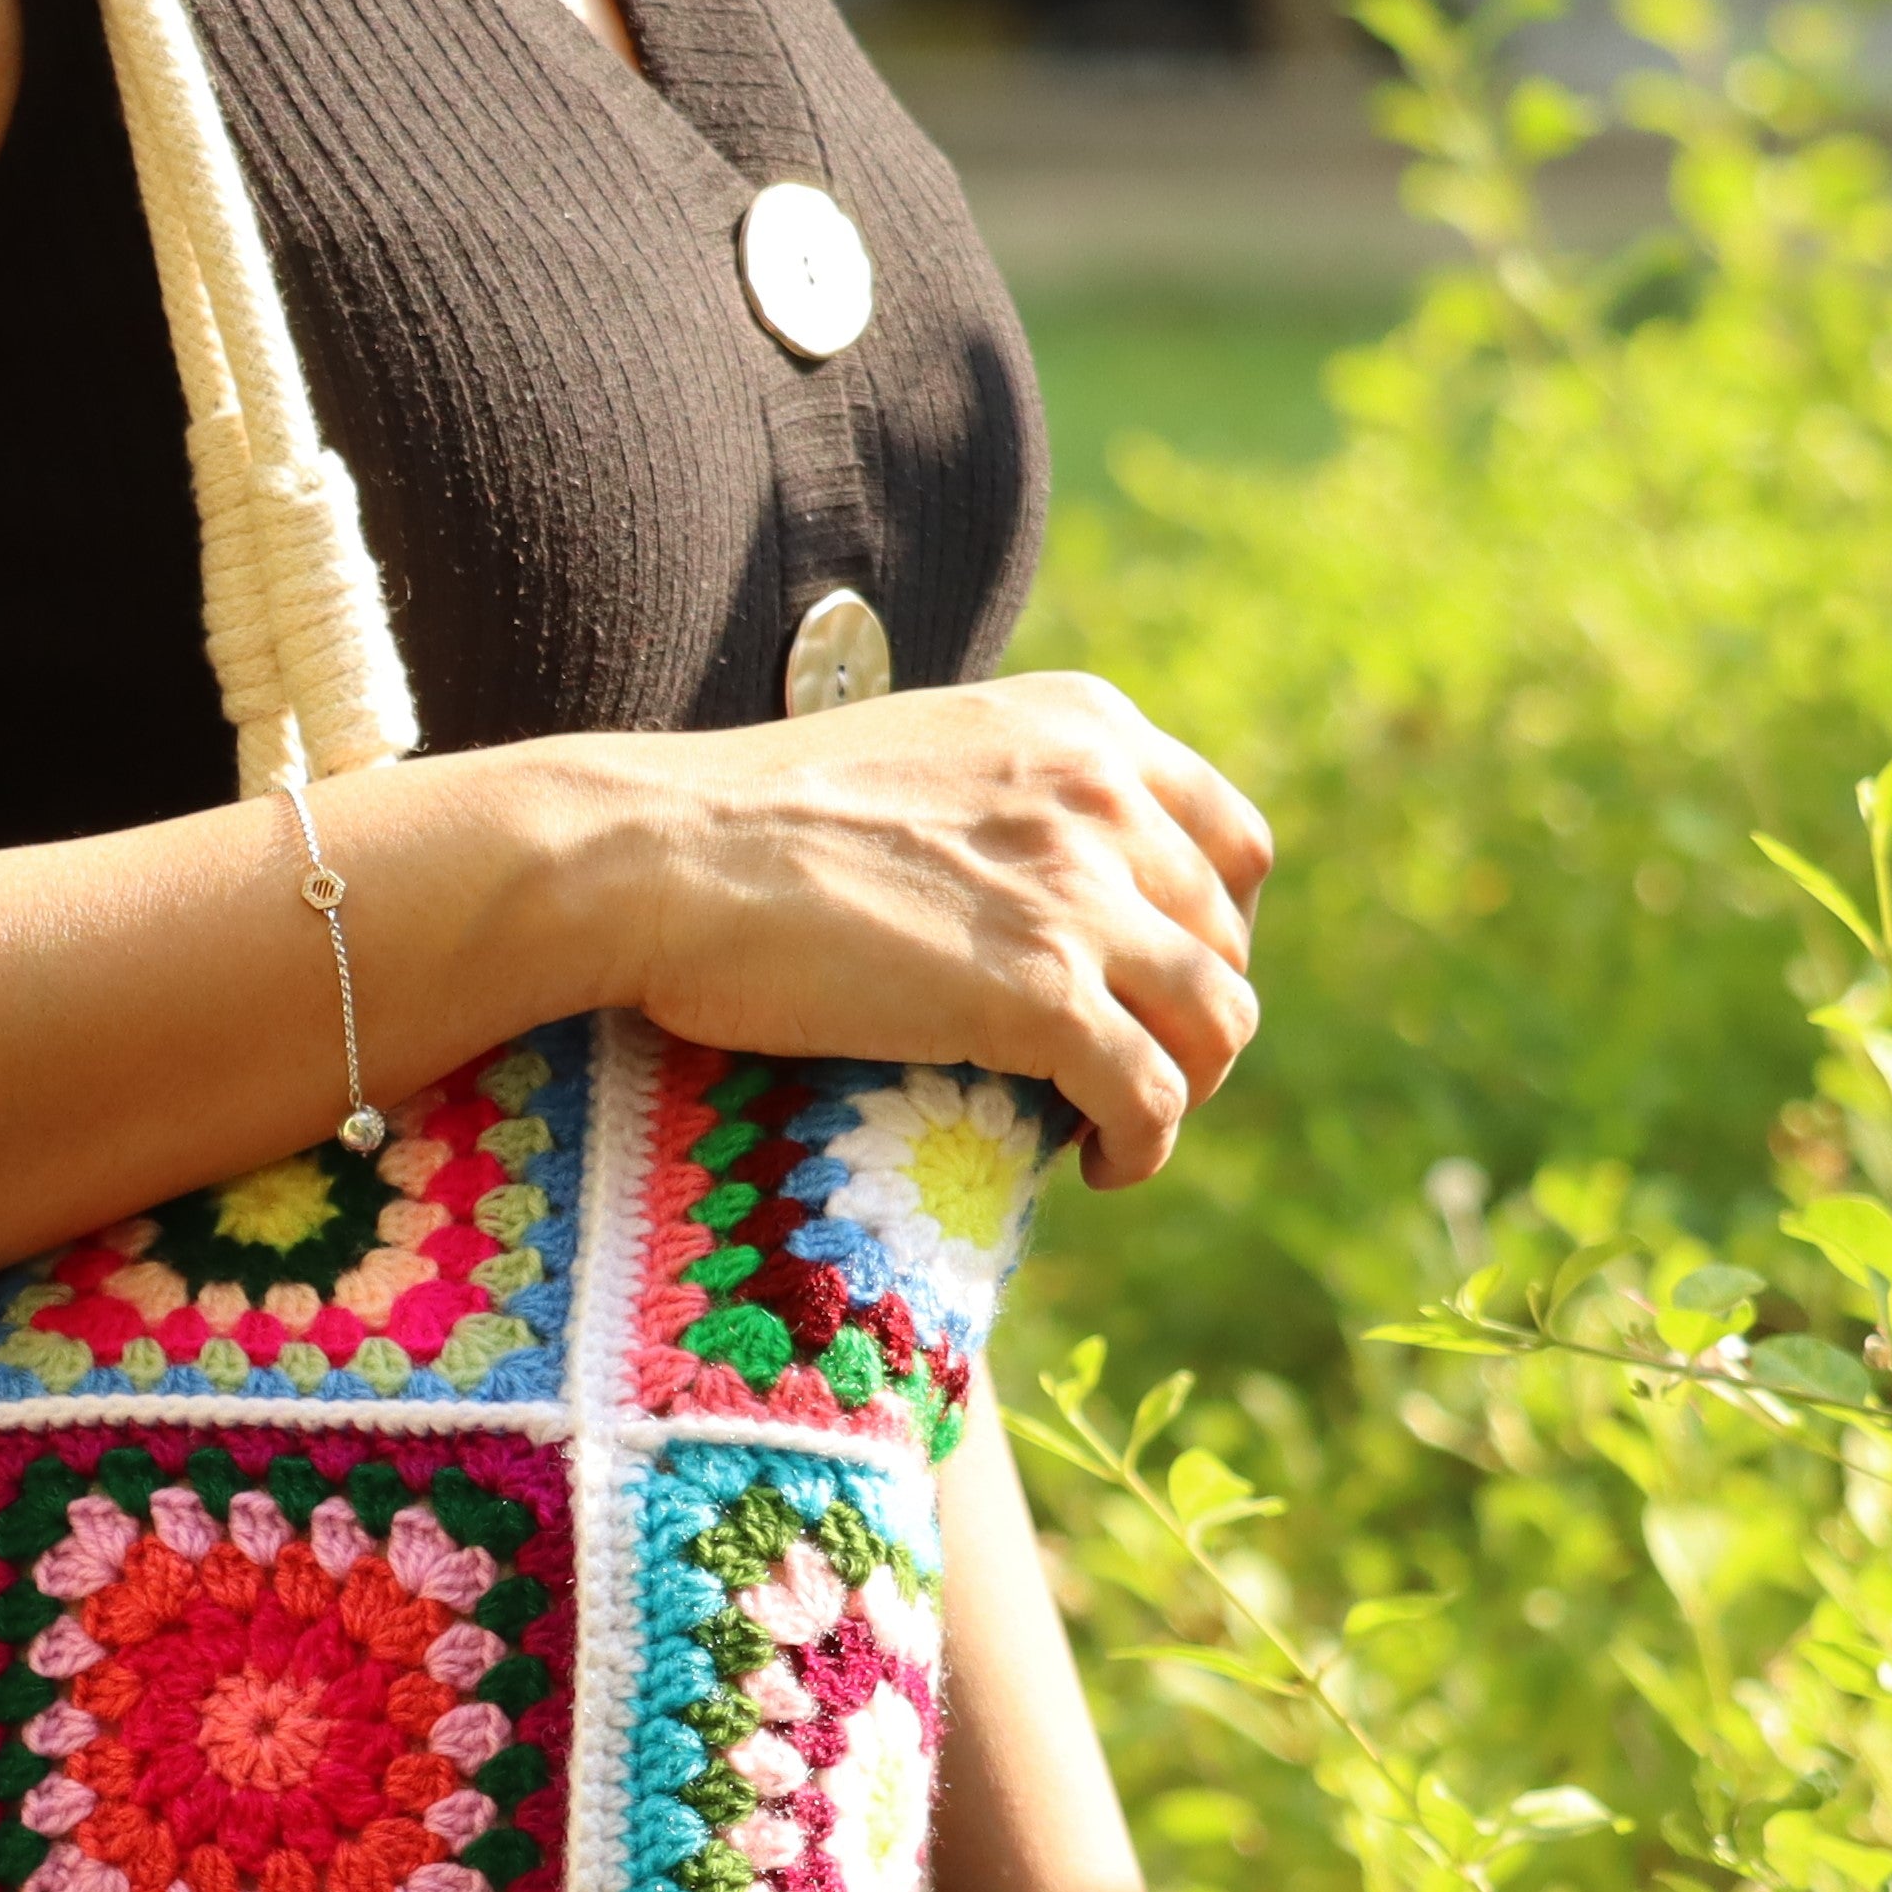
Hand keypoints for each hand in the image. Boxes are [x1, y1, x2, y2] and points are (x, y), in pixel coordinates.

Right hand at [606, 671, 1272, 1186]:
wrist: (661, 856)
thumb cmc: (743, 819)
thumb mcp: (919, 754)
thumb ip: (1000, 794)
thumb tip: (1014, 877)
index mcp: (1082, 725)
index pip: (1229, 839)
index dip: (1216, 927)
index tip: (1160, 980)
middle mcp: (1104, 796)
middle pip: (1227, 936)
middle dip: (1190, 1013)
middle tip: (1120, 1065)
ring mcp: (1079, 895)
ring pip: (1217, 1020)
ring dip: (1189, 1086)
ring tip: (1122, 1124)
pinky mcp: (1044, 995)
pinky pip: (1153, 1094)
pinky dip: (1145, 1144)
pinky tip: (1102, 1166)